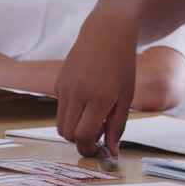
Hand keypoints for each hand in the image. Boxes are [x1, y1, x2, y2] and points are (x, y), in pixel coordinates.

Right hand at [55, 15, 137, 157]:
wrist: (107, 34)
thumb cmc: (121, 66)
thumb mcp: (126, 97)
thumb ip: (117, 126)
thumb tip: (111, 152)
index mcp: (99, 97)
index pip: (83, 136)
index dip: (89, 148)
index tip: (98, 149)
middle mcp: (78, 93)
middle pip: (68, 134)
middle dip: (81, 140)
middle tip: (98, 132)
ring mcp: (65, 87)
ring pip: (61, 124)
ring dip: (75, 128)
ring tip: (94, 116)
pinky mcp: (58, 82)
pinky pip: (61, 108)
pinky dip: (72, 112)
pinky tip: (87, 99)